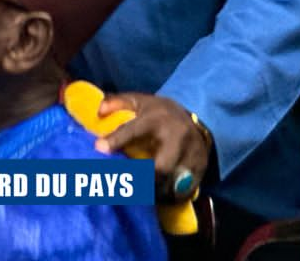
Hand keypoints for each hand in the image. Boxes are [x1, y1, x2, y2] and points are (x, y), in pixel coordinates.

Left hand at [95, 92, 210, 201]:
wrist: (198, 116)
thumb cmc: (159, 112)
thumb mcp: (138, 101)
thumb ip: (117, 102)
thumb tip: (99, 112)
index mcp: (156, 119)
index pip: (133, 131)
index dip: (116, 140)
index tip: (99, 149)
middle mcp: (176, 137)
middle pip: (161, 167)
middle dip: (143, 179)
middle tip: (125, 186)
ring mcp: (192, 154)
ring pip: (174, 182)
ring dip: (156, 193)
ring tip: (140, 197)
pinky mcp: (201, 168)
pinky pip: (186, 189)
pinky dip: (171, 196)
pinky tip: (158, 199)